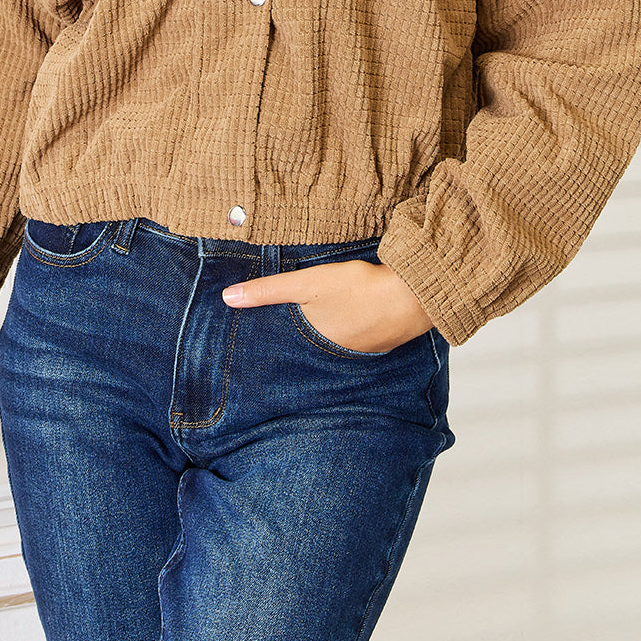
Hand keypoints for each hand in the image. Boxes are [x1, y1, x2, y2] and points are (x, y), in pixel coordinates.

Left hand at [222, 257, 433, 352]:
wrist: (412, 295)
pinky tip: (347, 316)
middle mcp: (336, 355)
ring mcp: (361, 349)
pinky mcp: (380, 338)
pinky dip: (347, 328)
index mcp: (314, 345)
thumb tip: (228, 298)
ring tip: (311, 325)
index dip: (271, 347)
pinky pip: (355, 336)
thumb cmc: (356, 290)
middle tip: (279, 336)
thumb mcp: (306, 285)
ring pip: (332, 342)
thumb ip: (268, 291)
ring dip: (324, 335)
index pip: (285, 351)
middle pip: (309, 348)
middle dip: (297, 343)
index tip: (252, 349)